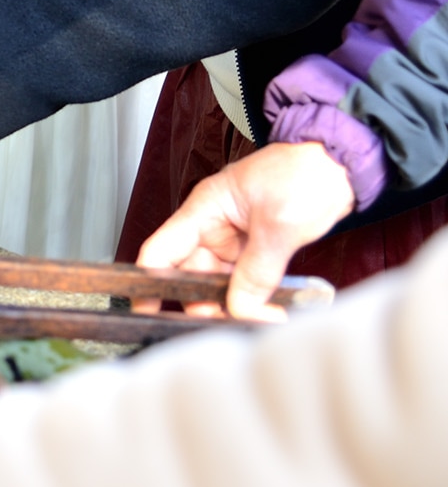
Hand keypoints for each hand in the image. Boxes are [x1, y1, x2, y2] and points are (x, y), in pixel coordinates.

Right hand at [134, 141, 353, 320]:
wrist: (340, 164)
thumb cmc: (305, 172)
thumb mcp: (279, 225)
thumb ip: (257, 271)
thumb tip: (240, 306)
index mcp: (204, 209)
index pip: (161, 250)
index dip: (148, 281)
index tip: (146, 310)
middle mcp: (213, 225)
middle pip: (189, 273)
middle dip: (203, 301)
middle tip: (226, 322)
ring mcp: (234, 238)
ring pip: (218, 281)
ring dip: (234, 302)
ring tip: (260, 317)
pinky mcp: (256, 248)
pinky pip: (245, 279)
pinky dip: (255, 296)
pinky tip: (270, 308)